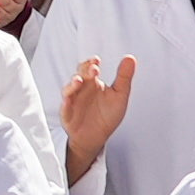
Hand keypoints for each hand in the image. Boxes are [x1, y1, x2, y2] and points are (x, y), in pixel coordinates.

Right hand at [59, 54, 137, 182]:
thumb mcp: (119, 95)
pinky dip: (65, 103)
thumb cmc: (107, 115)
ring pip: (68, 89)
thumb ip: (124, 77)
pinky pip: (64, 107)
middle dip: (83, 71)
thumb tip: (130, 58)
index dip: (91, 63)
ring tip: (78, 81)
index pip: (89, 68)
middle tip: (93, 69)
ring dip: (72, 84)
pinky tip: (68, 100)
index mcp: (93, 82)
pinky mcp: (67, 114)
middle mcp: (81, 89)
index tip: (97, 61)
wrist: (96, 137)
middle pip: (78, 75)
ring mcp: (72, 101)